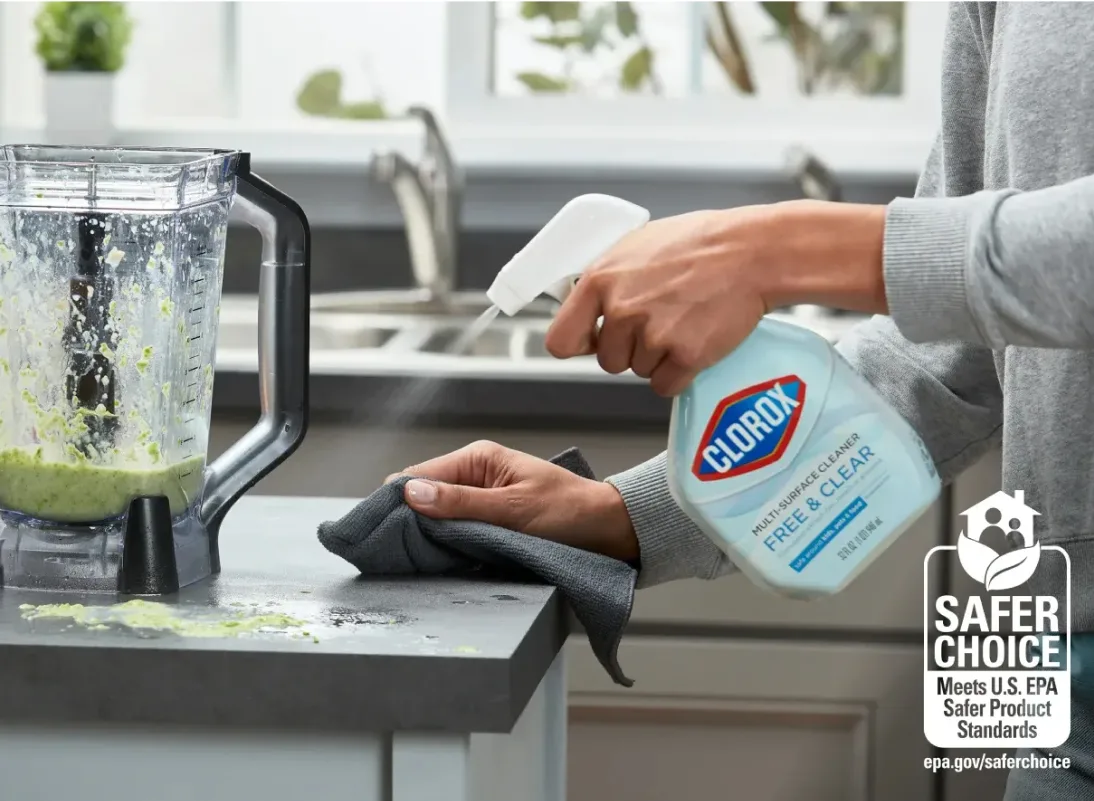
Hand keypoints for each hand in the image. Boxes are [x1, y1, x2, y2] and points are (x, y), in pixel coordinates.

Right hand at [386, 441, 638, 561]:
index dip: (397, 503)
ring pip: (436, 520)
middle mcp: (474, 476)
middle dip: (410, 523)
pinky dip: (447, 548)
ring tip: (417, 562)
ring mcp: (480, 501)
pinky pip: (455, 534)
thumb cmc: (569, 513)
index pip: (418, 476)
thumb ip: (462, 504)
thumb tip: (410, 493)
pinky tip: (441, 564)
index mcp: (477, 459)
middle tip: (398, 554)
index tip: (383, 532)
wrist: (608, 530)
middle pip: (422, 499)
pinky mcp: (487, 524)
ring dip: (429, 539)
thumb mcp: (513, 509)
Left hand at [544, 200, 886, 396]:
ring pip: (638, 372)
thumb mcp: (637, 246)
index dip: (578, 345)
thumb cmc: (701, 243)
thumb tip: (587, 304)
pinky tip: (694, 342)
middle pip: (607, 361)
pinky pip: (666, 385)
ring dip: (658, 357)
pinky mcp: (684, 357)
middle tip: (659, 322)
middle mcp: (621, 310)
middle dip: (630, 349)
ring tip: (682, 322)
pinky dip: (680, 373)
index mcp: (601, 280)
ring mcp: (652, 336)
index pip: (561, 339)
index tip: (589, 343)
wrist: (752, 253)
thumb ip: (607, 280)